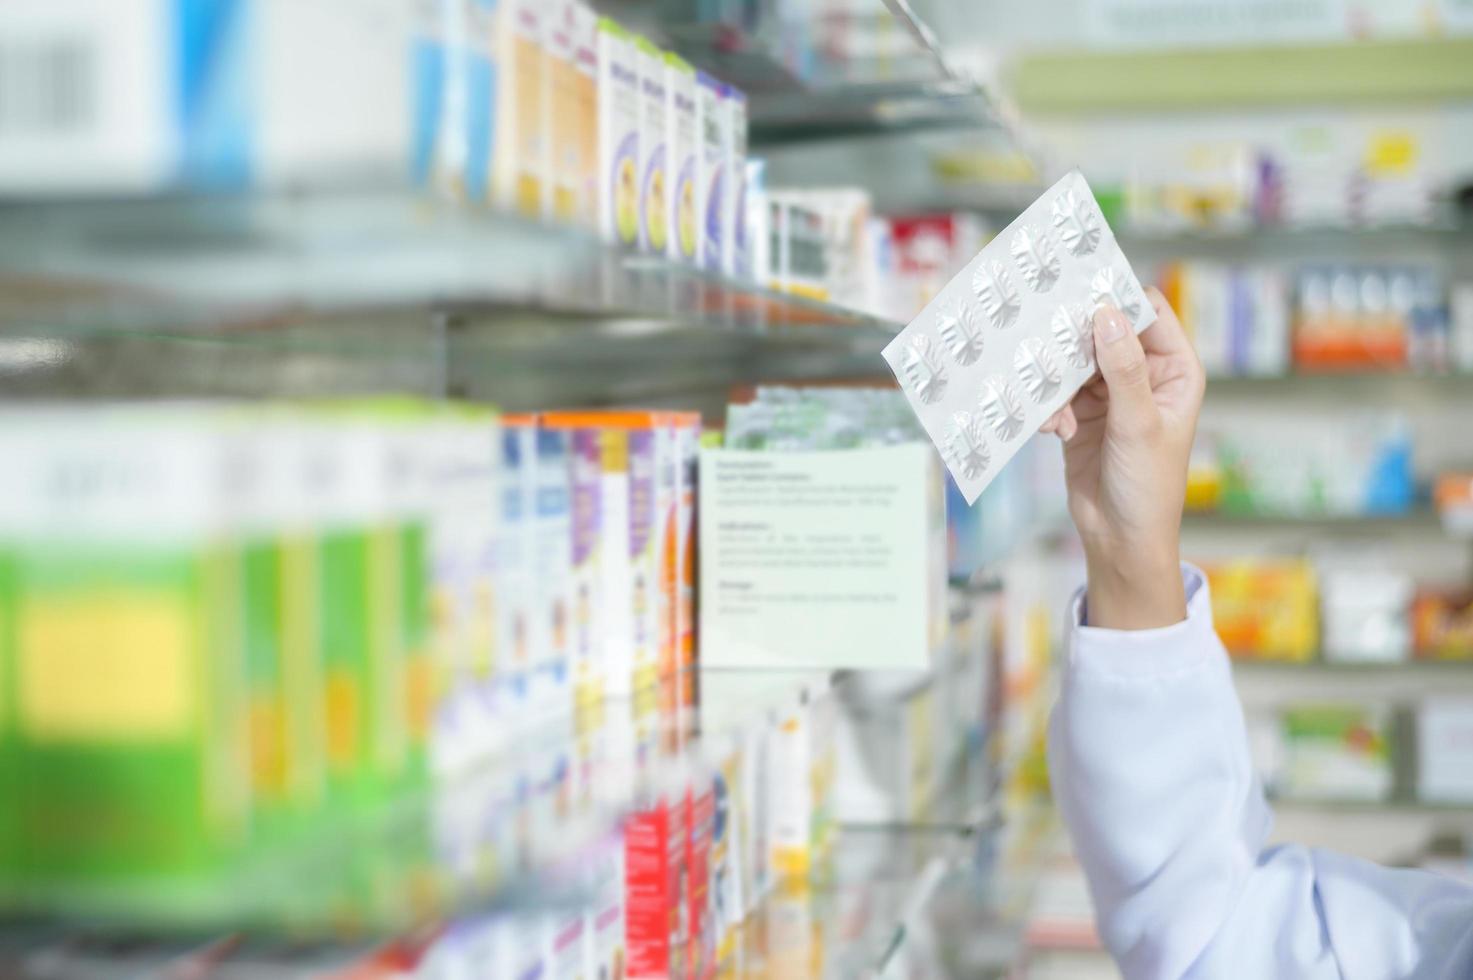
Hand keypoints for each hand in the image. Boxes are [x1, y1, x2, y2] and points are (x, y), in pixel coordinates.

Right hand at [1040, 288, 1204, 629]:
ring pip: (1074, 363)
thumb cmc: (1148, 486)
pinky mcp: (1080, 415)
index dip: (1119, 298)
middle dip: (1075, 338)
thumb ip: (1122, 368)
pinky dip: (1050, 408)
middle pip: (1104, 333)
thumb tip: (1107, 313)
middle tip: (1044, 334)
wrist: (1120, 541)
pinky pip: (1057, 393)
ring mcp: (1110, 395)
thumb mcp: (1138, 423)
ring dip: (1058, 381)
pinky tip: (1053, 431)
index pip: (1148, 314)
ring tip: (1055, 407)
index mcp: (1175, 370)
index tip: (1082, 287)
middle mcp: (1143, 376)